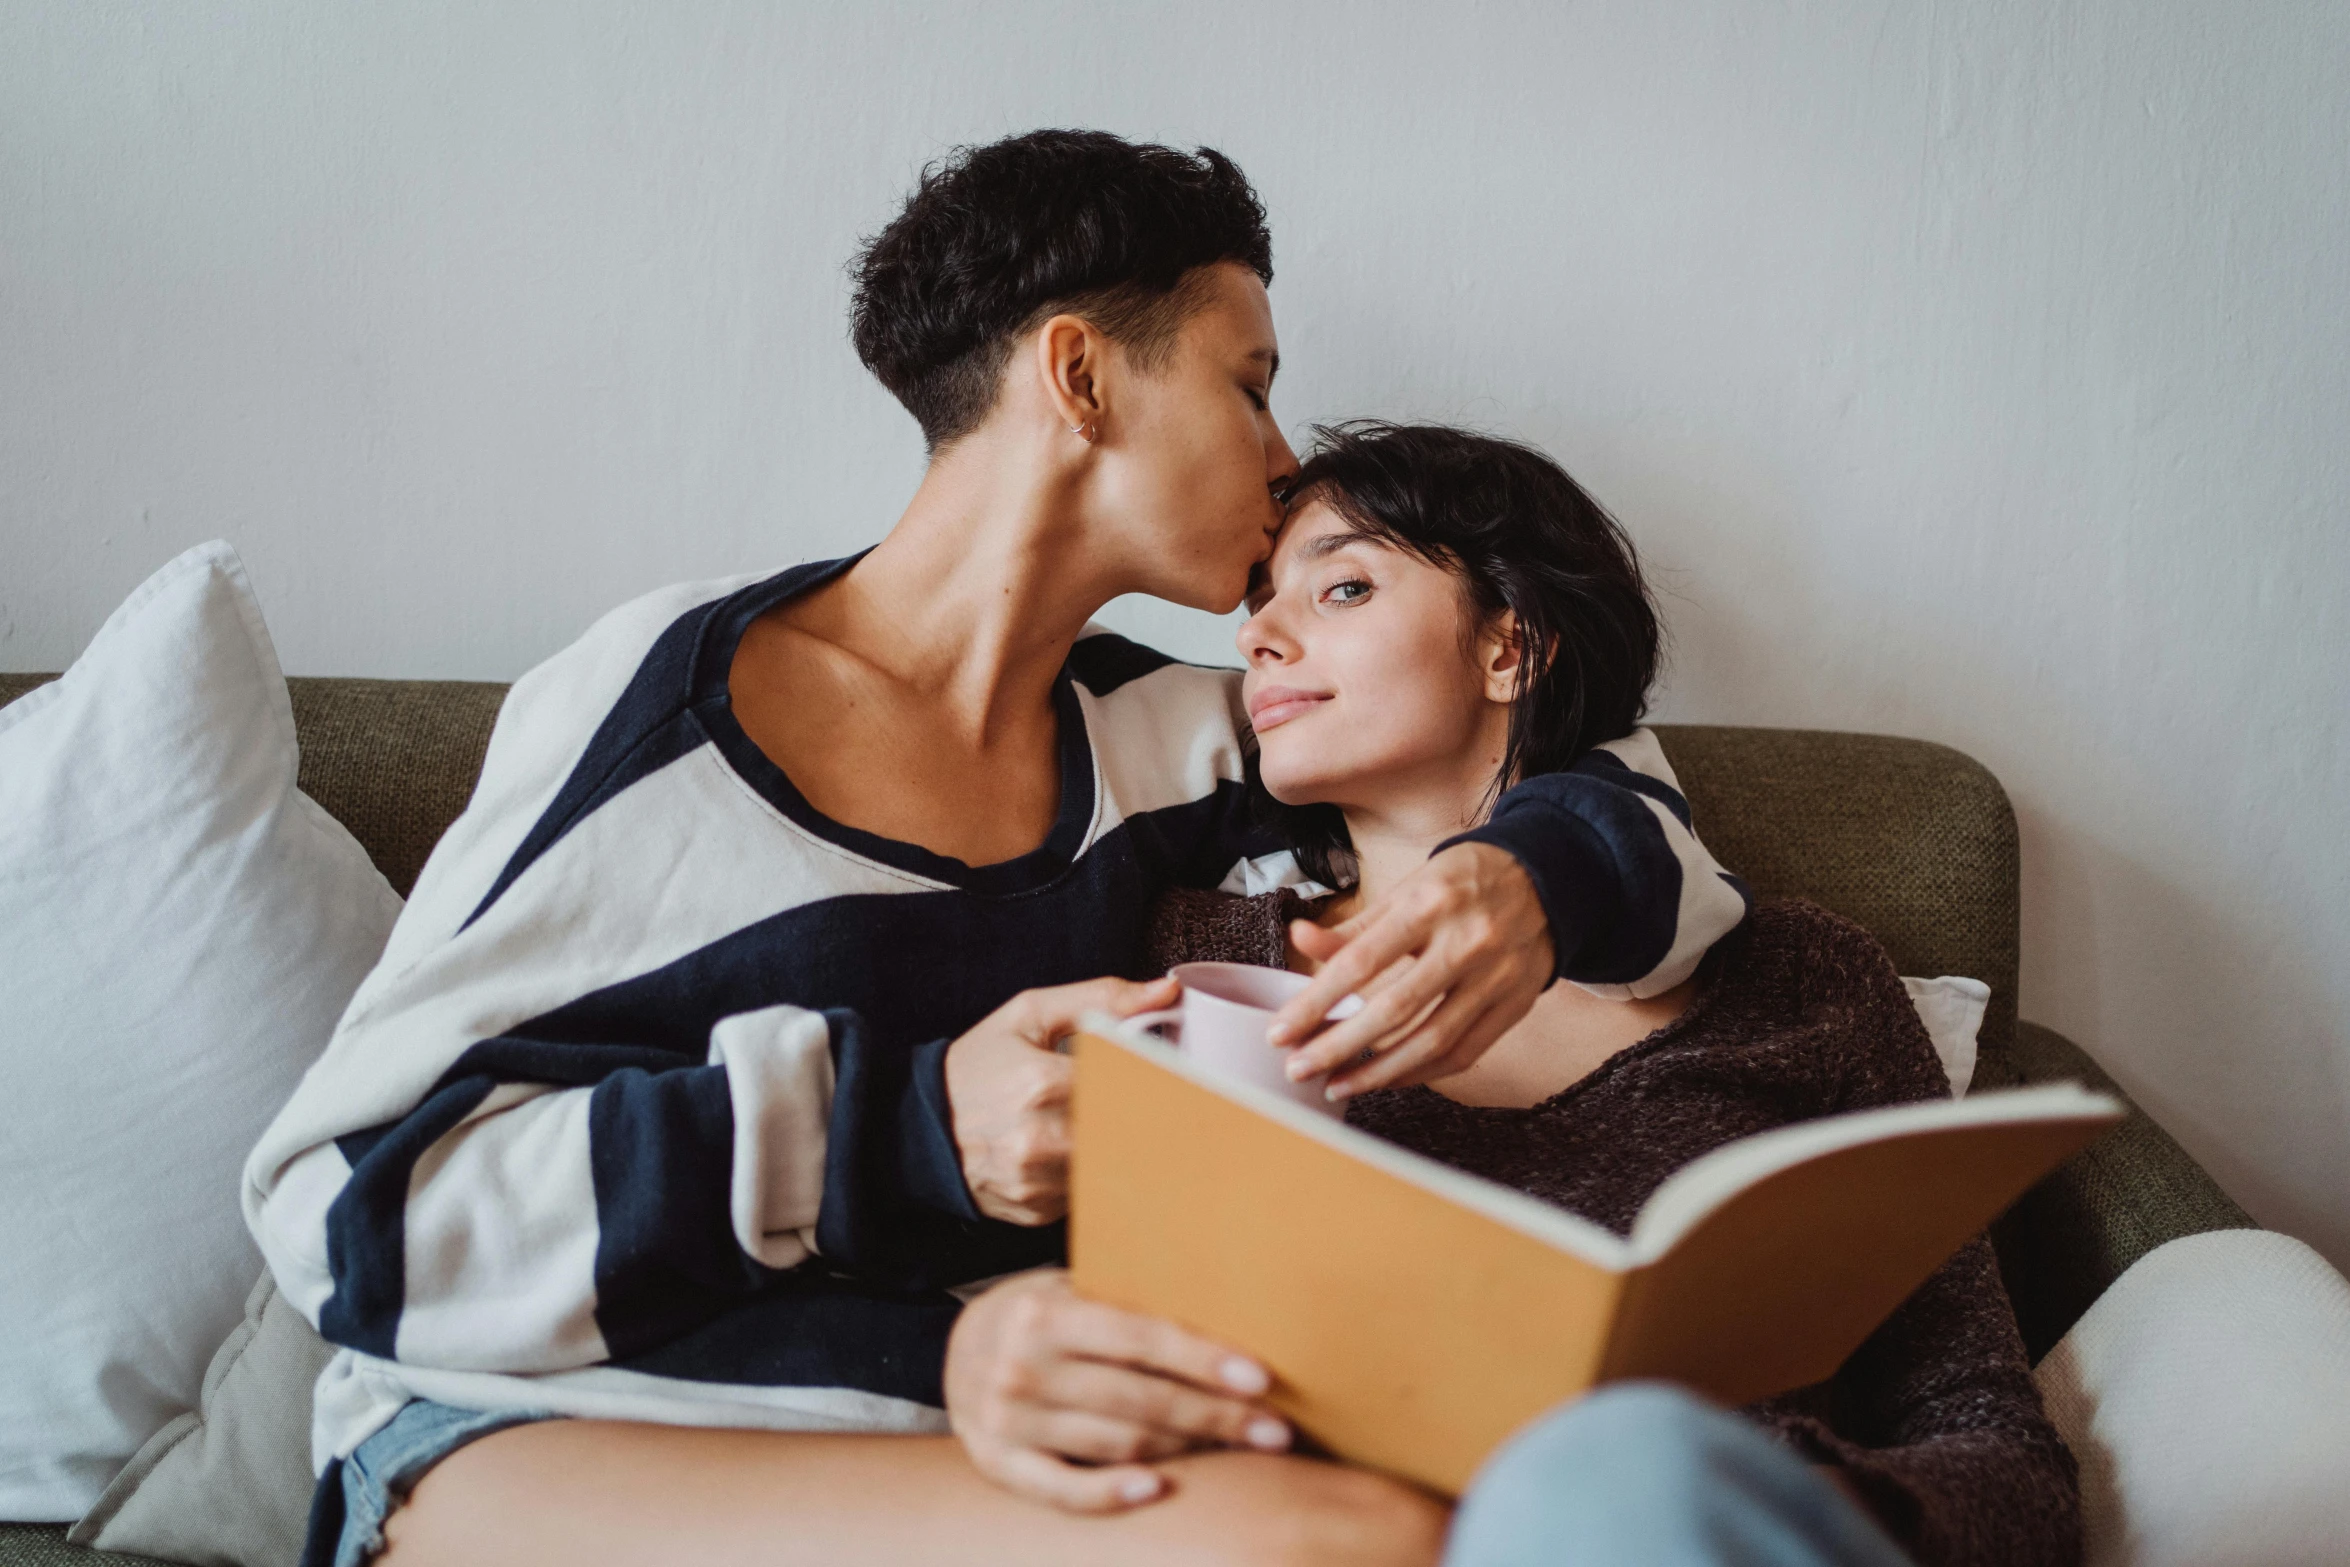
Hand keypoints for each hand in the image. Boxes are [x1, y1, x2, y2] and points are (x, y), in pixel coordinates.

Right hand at [944, 975, 1177, 1224]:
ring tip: (1096, 1123)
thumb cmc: (978, 1066)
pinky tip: (1069, 1152)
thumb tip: (1163, 992)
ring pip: (1113, 1165)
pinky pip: (1087, 1193)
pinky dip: (1089, 1172)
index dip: (1153, 1076)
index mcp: (1041, 1082)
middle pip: (1129, 1130)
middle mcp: (1040, 1138)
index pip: (1131, 1081)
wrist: (918, 1129)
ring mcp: (1037, 1181)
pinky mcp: (1036, 1211)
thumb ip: (1100, 998)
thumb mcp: (1028, 1016)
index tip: (1163, 1072)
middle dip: (1142, 1114)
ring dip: (1117, 1144)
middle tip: (1147, 1101)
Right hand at [945, 1269, 1289, 1511]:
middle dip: (1216, 1415)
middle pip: (1141, 1399)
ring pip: (1118, 1443)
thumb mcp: (1067, 1288)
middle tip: (1276, 1428)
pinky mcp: (1000, 1465)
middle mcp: (1022, 1368)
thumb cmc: (1038, 1314)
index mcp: (1045, 1315)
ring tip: (1240, 1447)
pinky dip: (1112, 1494)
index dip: (1204, 1360)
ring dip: (1187, 1447)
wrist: (956, 1348)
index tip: (1260, 1379)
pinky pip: (1064, 1490)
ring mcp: (1006, 1422)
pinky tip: (1160, 1489)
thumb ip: (1122, 1300)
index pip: (1141, 1340)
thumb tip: (1224, 1302)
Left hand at [1269, 842, 1554, 1099]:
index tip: (1281, 1031)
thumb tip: (1298, 940)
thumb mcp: (1407, 889)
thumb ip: (1354, 927)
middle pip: (1394, 1009)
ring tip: (1335, 1084)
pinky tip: (1386, 1078)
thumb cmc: (1463, 883)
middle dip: (1338, 1046)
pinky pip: (1464, 1052)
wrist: (1546, 878)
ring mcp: (1496, 977)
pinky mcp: (1516, 1004)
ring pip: (1431, 1041)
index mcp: (1430, 903)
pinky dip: (1421, 1072)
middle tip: (1298, 1068)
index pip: (1361, 962)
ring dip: (1377, 1072)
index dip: (1316, 1001)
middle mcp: (1467, 941)